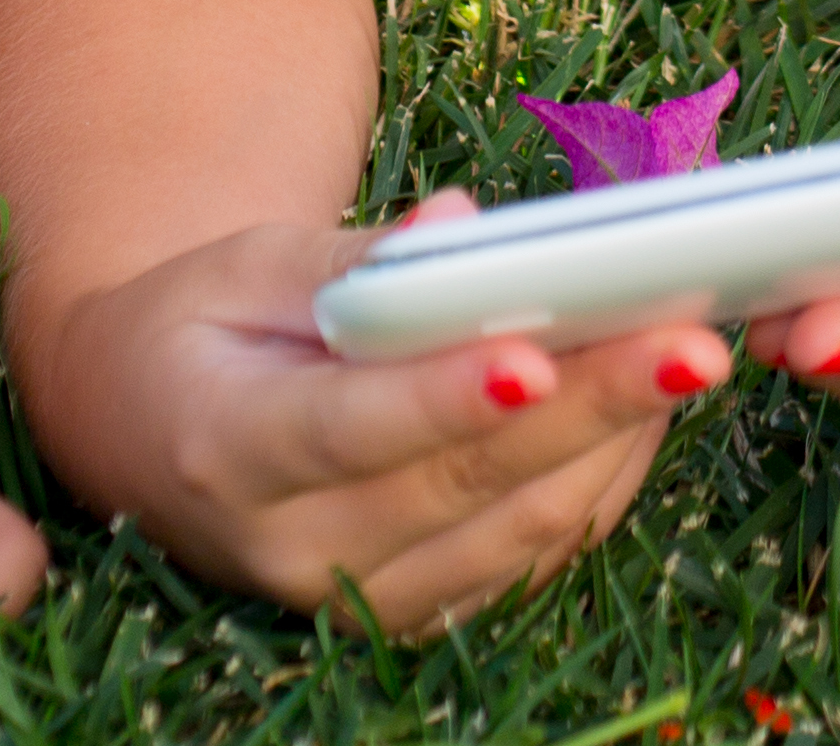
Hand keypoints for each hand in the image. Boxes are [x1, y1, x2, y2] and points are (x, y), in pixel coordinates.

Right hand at [22, 201, 726, 628]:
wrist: (149, 434)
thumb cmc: (201, 327)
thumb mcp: (243, 266)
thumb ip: (353, 258)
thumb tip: (462, 229)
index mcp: (229, 448)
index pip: (352, 427)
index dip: (447, 398)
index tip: (537, 357)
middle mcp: (291, 547)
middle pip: (464, 482)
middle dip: (589, 407)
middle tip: (689, 340)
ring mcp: (356, 597)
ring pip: (518, 530)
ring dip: (616, 442)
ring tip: (690, 350)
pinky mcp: (415, 610)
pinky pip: (532, 555)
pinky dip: (600, 480)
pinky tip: (646, 404)